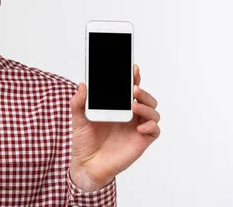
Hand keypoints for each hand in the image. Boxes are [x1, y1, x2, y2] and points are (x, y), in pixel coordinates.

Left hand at [69, 64, 160, 190]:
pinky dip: (151, 126)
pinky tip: (139, 127)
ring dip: (147, 107)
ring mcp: (136, 127)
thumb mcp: (78, 118)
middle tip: (134, 89)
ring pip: (153, 112)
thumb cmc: (85, 140)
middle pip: (145, 98)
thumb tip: (83, 85)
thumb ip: (79, 102)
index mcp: (116, 106)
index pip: (129, 89)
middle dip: (143, 91)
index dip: (133, 78)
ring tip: (134, 106)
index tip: (133, 68)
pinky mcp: (141, 140)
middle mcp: (129, 115)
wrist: (87, 164)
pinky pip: (154, 130)